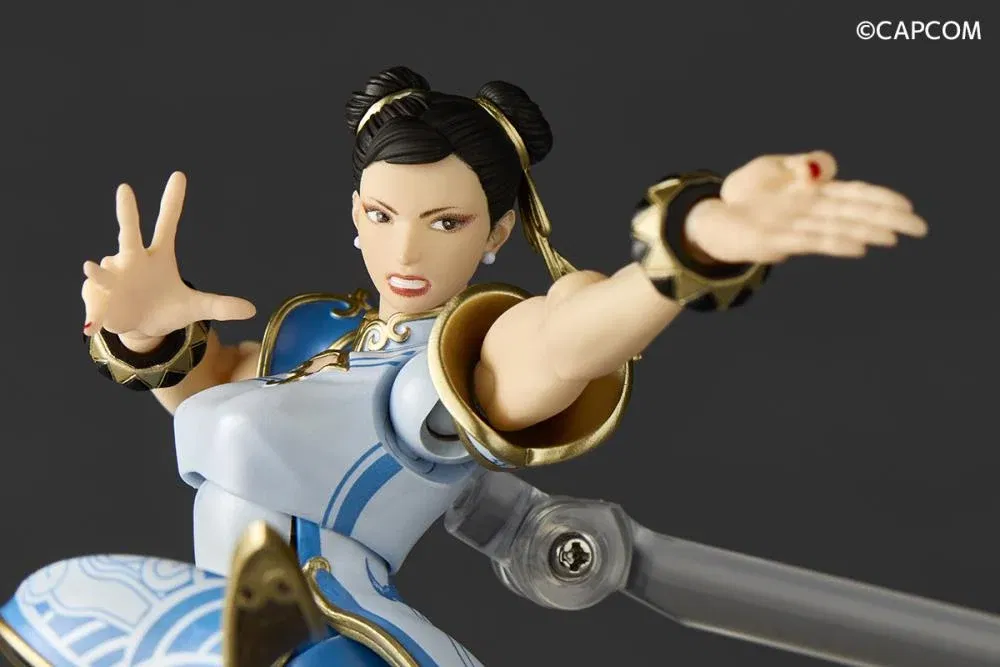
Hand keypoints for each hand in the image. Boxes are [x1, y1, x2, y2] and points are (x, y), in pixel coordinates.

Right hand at [81, 172, 255, 346]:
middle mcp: (134, 259)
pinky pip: (95, 297)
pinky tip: (93, 323)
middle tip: (125, 188)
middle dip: (127, 213)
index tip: (180, 175)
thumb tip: (252, 309)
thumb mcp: (195, 308)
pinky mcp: (100, 295)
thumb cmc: (167, 308)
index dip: (173, 201)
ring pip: (104, 267)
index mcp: (159, 256)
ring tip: (92, 267)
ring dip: (100, 271)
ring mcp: (115, 275)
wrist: (142, 327)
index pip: (168, 223)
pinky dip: (94, 309)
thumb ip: (220, 306)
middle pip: (130, 232)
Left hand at [685, 151, 927, 263]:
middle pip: (854, 214)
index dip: (881, 199)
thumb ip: (802, 164)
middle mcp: (810, 213)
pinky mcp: (775, 241)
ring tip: (891, 237)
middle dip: (887, 220)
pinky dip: (833, 243)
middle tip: (919, 228)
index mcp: (814, 193)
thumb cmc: (749, 193)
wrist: (714, 216)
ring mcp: (795, 228)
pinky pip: (808, 242)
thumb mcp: (773, 166)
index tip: (908, 206)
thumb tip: (816, 171)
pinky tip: (856, 247)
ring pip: (837, 230)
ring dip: (865, 233)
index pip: (855, 194)